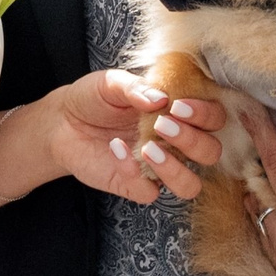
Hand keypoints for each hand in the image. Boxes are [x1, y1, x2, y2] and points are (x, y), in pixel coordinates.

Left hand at [0, 71, 226, 206]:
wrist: (61, 122)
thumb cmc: (93, 98)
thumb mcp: (111, 83)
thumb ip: (136, 88)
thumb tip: (160, 98)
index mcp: (179, 113)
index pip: (214, 119)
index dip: (206, 115)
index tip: (179, 106)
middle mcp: (176, 143)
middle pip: (210, 153)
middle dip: (193, 140)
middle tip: (163, 124)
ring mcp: (158, 167)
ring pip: (190, 185)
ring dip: (177, 169)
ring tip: (149, 148)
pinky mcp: (136, 185)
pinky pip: (148, 192)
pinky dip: (134, 173)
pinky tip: (116, 150)